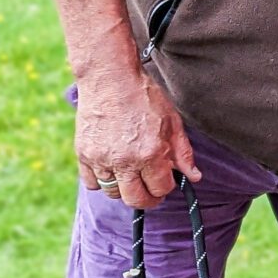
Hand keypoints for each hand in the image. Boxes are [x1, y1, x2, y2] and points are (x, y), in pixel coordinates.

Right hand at [75, 70, 197, 210]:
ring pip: (112, 194)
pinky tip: (111, 168)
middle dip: (147, 198)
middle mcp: (124, 160)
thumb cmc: (144, 97)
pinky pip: (91, 182)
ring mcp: (101, 158)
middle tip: (151, 189)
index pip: (160, 189)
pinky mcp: (83, 153)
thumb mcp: (173, 122)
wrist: (110, 78)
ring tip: (131, 173)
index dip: (166, 187)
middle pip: (135, 200)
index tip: (166, 180)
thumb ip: (183, 153)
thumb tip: (194, 177)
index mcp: (150, 153)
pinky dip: (101, 181)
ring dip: (124, 189)